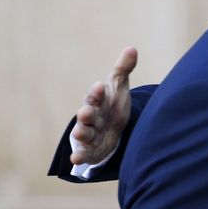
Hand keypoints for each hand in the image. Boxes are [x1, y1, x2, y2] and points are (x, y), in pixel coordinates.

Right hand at [70, 47, 137, 165]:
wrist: (110, 128)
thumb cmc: (112, 104)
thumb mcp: (118, 87)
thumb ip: (123, 69)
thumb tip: (132, 48)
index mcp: (97, 101)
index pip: (96, 95)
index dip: (97, 92)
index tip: (100, 85)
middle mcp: (90, 117)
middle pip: (86, 114)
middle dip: (86, 113)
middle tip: (86, 111)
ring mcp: (89, 133)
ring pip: (82, 133)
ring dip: (81, 133)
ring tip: (80, 132)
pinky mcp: (90, 150)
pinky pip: (83, 153)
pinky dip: (79, 156)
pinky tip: (75, 160)